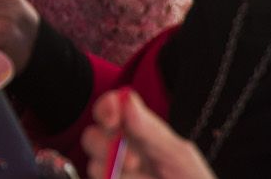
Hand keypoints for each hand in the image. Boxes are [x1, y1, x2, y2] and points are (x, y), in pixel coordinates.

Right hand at [82, 90, 214, 178]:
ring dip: (118, 174)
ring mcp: (114, 172)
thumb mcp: (178, 154)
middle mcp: (120, 150)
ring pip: (95, 167)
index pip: (110, 108)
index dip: (105, 108)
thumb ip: (150, 129)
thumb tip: (127, 99)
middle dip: (105, 146)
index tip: (112, 120)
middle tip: (133, 161)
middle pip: (91, 137)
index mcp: (137, 131)